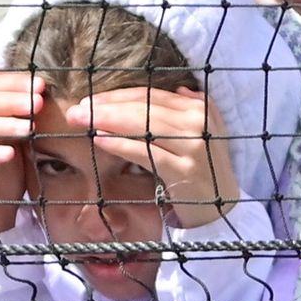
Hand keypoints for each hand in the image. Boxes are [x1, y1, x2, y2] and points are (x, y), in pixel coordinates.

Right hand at [0, 70, 43, 236]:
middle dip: (12, 100)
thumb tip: (43, 89)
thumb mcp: (17, 142)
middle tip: (37, 102)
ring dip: (3, 124)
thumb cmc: (3, 176)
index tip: (40, 85)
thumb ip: (22, 118)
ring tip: (29, 128)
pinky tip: (9, 153)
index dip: (14, 83)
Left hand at [63, 84, 237, 230]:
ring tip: (83, 120)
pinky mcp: (184, 171)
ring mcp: (194, 147)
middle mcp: (199, 122)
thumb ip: (190, 110)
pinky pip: (146, 152)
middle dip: (107, 106)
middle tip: (77, 109)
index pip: (152, 95)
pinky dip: (121, 144)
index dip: (118, 95)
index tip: (92, 100)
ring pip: (143, 126)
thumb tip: (178, 89)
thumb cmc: (204, 171)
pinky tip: (100, 139)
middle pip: (144, 107)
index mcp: (200, 108)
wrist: (223, 211)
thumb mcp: (203, 134)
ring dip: (108, 121)